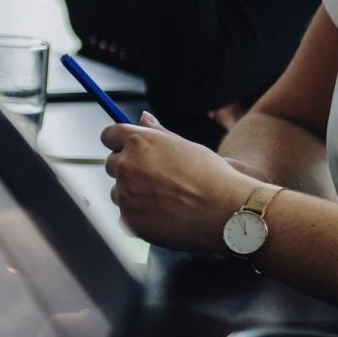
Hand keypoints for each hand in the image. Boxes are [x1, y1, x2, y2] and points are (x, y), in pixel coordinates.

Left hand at [102, 112, 261, 250]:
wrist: (228, 212)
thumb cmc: (213, 177)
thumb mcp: (187, 147)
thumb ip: (158, 133)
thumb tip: (143, 118)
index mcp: (140, 142)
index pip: (109, 135)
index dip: (119, 143)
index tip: (129, 151)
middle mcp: (127, 165)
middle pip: (112, 164)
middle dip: (129, 170)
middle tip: (159, 180)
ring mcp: (125, 193)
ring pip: (117, 191)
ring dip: (133, 194)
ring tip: (166, 200)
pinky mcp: (128, 218)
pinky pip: (125, 215)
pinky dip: (139, 216)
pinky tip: (164, 215)